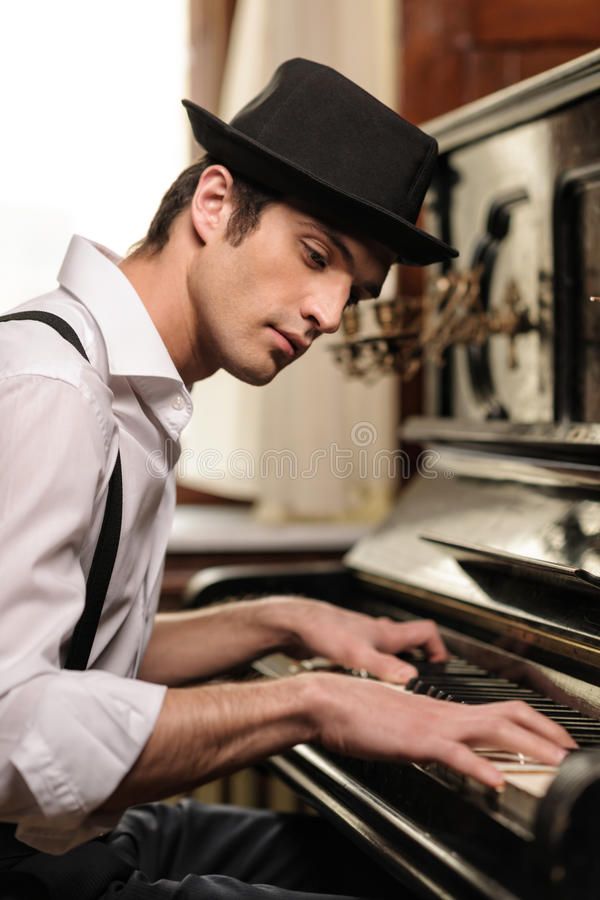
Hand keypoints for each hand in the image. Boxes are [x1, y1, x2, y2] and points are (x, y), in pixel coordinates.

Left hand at [278, 597, 447, 682]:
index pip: (427, 633)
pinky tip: (363, 686)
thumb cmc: (324, 631)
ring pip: (389, 650)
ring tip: (394, 688)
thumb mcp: (358, 655)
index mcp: (387, 634)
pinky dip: (373, 670)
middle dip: (419, 661)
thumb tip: (411, 680)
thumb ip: (385, 668)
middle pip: (410, 642)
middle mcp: (378, 633)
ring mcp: (362, 638)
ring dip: (395, 666)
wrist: (294, 624)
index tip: (443, 668)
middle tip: (421, 682)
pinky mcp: (346, 646)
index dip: (440, 649)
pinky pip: (370, 657)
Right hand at [309, 672, 577, 787]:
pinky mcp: (416, 740)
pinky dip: (480, 768)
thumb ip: (422, 733)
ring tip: (554, 763)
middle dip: (545, 732)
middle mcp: (444, 712)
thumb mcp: (397, 722)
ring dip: (530, 746)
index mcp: (441, 709)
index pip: (498, 709)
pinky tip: (496, 782)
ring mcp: (433, 725)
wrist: (327, 701)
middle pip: (509, 715)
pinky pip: (456, 754)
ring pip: (494, 730)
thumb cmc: (354, 711)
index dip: (531, 722)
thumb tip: (439, 746)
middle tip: (570, 751)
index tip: (551, 738)